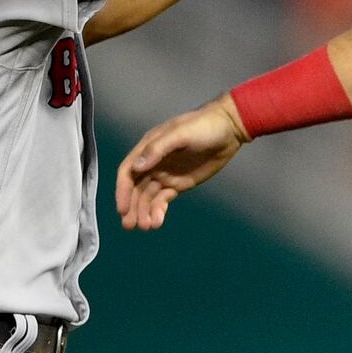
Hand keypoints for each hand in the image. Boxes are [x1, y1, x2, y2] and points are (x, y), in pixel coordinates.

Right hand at [118, 98, 248, 230]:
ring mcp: (165, 175)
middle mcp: (153, 163)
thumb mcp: (179, 134)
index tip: (122, 209)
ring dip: (144, 212)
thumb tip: (137, 167)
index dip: (123, 191)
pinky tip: (158, 221)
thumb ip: (157, 149)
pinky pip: (163, 200)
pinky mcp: (178, 184)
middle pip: (136, 189)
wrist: (229, 130)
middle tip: (131, 226)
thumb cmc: (203, 126)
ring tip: (146, 226)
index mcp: (148, 148)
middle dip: (132, 207)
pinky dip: (158, 210)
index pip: (128, 172)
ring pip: (148, 197)